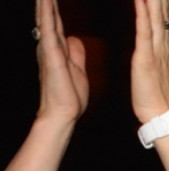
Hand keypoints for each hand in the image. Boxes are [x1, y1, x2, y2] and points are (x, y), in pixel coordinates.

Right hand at [35, 0, 88, 122]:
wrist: (65, 113)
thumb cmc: (69, 95)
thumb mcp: (77, 69)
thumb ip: (75, 53)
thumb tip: (74, 38)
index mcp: (57, 48)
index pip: (55, 21)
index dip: (54, 5)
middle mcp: (49, 45)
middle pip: (47, 15)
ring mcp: (48, 49)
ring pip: (45, 18)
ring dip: (44, 1)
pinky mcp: (52, 56)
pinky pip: (48, 30)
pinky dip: (47, 14)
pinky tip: (46, 0)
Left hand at [130, 0, 168, 123]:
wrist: (160, 114)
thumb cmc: (154, 94)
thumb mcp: (155, 65)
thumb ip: (153, 48)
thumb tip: (150, 37)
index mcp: (164, 43)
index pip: (165, 12)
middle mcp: (164, 42)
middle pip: (163, 7)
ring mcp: (156, 48)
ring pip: (156, 13)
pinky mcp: (146, 56)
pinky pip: (144, 28)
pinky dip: (142, 10)